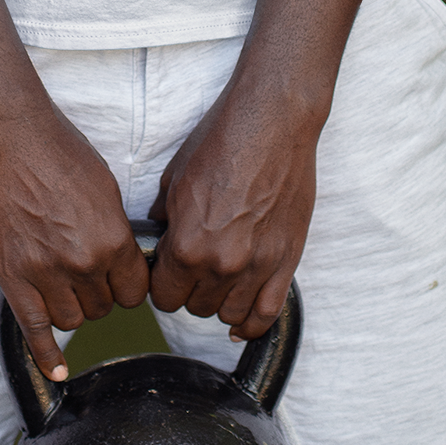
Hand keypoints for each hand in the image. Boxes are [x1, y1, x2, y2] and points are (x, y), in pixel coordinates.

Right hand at [0, 102, 150, 379]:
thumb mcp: (104, 186)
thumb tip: (122, 257)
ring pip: (72, 320)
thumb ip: (115, 230)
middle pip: (104, 308)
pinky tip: (56, 371)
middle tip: (85, 272)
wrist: (6, 134)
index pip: (135, 291)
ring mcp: (45, 273)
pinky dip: (46, 354)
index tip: (119, 279)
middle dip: (99, 293)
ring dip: (72, 309)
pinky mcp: (12, 277)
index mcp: (112, 238)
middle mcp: (83, 262)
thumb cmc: (56, 148)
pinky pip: (34, 329)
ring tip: (64, 287)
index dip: (128, 285)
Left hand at [148, 86, 318, 341]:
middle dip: (190, 290)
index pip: (163, 297)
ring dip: (220, 301)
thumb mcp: (175, 178)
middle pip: (196, 307)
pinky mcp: (287, 261)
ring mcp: (257, 266)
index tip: (168, 271)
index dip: (162, 284)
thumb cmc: (221, 142)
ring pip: (230, 314)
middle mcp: (221, 264)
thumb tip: (158, 238)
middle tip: (195, 267)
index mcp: (187, 246)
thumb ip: (164, 219)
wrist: (272, 122)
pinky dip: (253, 322)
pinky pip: (268, 313)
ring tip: (220, 279)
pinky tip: (242, 319)